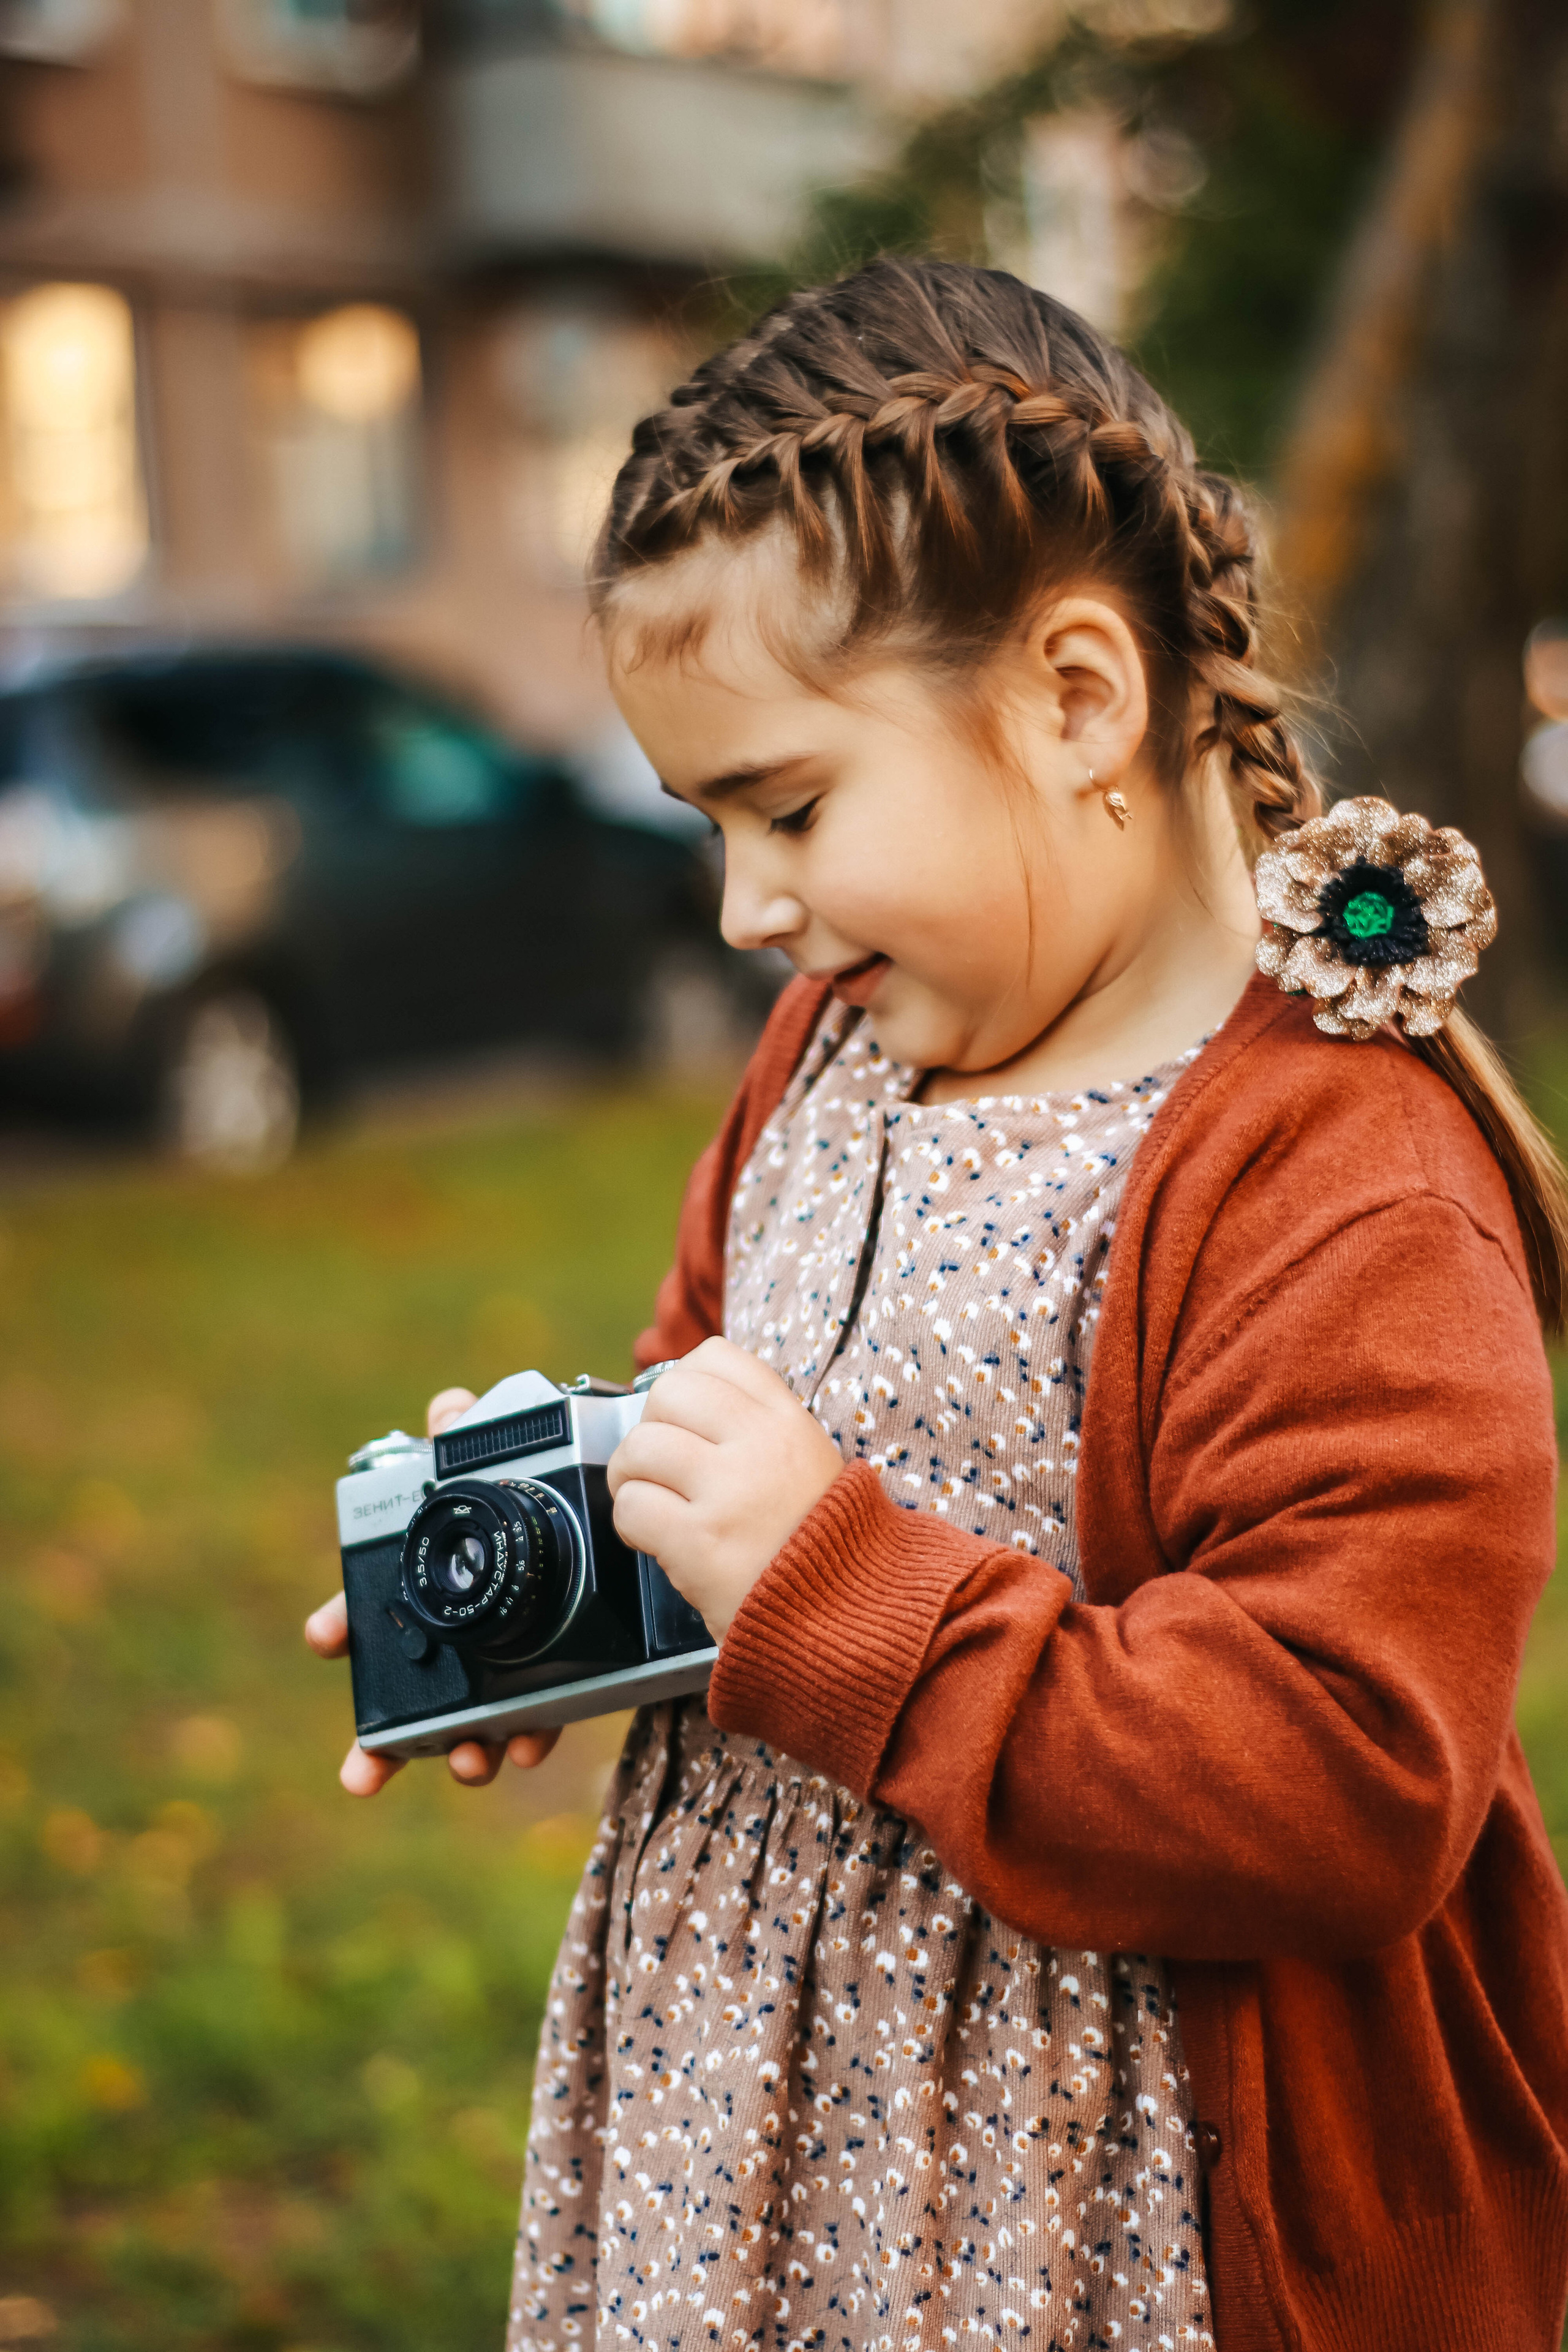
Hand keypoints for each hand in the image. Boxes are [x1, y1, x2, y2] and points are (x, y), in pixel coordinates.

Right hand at [303, 1381, 560, 1794]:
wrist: (626, 1506)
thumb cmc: (548, 1481)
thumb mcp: (510, 1449)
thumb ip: (474, 1431)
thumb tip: (445, 1410)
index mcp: (436, 1572)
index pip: (374, 1603)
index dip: (343, 1622)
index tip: (324, 1641)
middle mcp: (462, 1624)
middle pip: (411, 1687)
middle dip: (384, 1738)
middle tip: (362, 1771)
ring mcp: (510, 1655)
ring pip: (468, 1718)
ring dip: (460, 1751)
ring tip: (465, 1765)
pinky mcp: (562, 1673)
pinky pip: (541, 1714)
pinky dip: (529, 1735)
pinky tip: (525, 1749)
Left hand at [607, 1337, 842, 1641]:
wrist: (845, 1617)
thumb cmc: (818, 1545)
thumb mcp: (807, 1462)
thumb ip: (756, 1428)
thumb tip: (686, 1400)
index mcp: (788, 1420)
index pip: (714, 1357)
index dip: (684, 1384)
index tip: (682, 1418)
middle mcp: (760, 1445)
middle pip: (667, 1393)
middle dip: (650, 1427)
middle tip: (659, 1464)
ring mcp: (729, 1492)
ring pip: (639, 1446)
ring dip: (630, 1476)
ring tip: (650, 1501)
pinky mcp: (700, 1542)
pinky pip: (632, 1506)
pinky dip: (630, 1523)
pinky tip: (653, 1538)